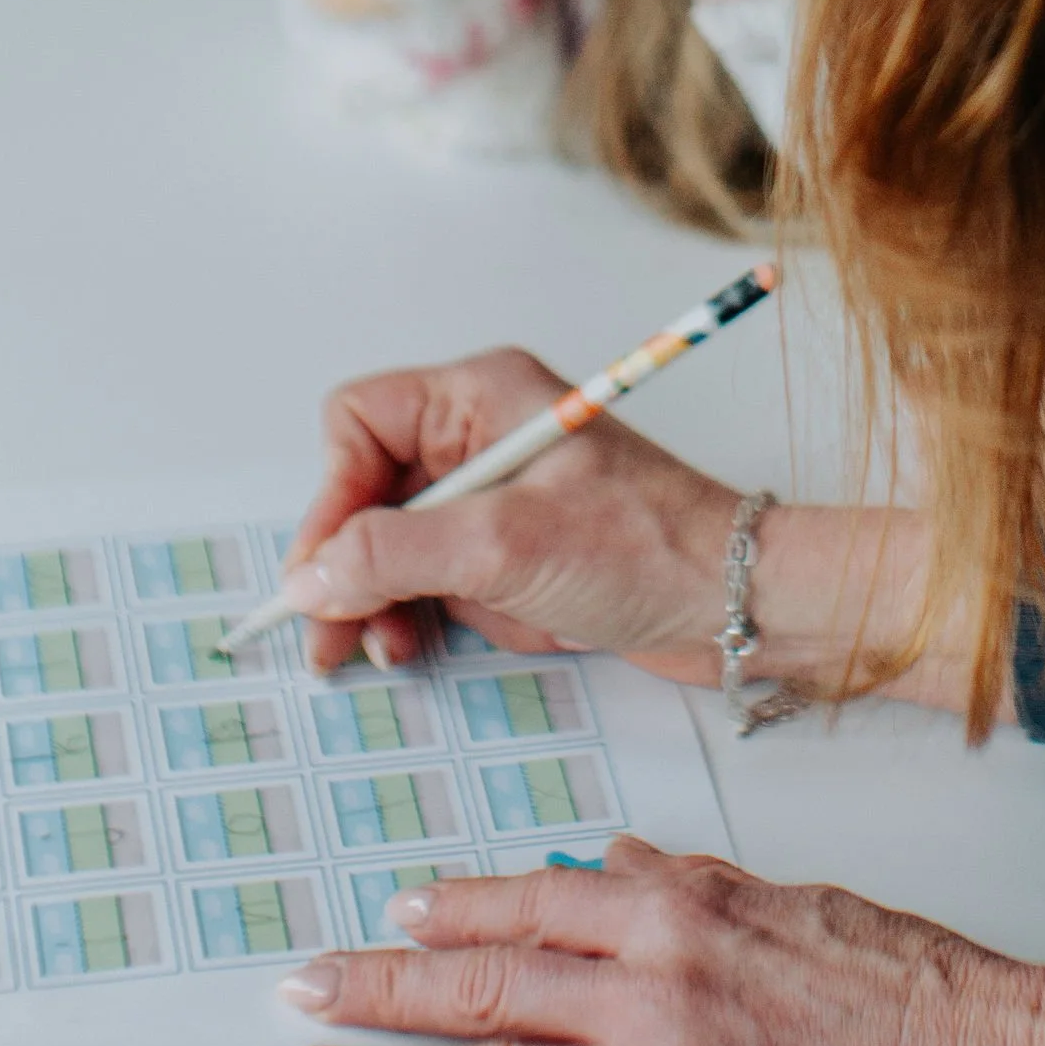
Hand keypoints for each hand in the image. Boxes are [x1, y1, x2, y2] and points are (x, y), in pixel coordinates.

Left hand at [268, 836, 1044, 1045]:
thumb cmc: (905, 983)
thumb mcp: (787, 895)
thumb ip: (683, 883)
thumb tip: (602, 868)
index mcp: (675, 915)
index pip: (522, 908)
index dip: (441, 916)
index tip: (384, 919)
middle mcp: (650, 992)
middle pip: (478, 989)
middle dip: (373, 992)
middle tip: (297, 997)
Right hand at [283, 348, 743, 677]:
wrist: (733, 603)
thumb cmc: (648, 548)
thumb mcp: (505, 546)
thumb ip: (395, 553)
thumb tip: (311, 573)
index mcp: (481, 397)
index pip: (361, 423)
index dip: (332, 496)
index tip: (322, 570)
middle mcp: (479, 437)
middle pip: (366, 489)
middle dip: (344, 563)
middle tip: (327, 638)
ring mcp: (492, 498)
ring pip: (390, 542)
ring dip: (376, 598)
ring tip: (387, 648)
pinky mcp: (507, 550)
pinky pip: (430, 577)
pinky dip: (417, 613)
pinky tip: (423, 645)